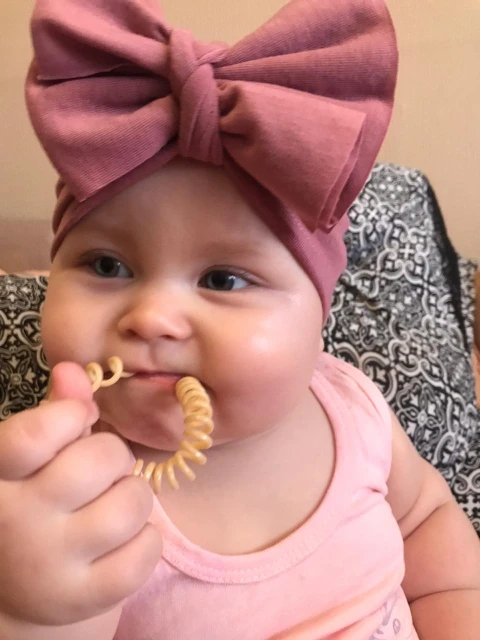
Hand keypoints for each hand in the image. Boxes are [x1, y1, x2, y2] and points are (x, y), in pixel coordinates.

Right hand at [0, 363, 161, 626]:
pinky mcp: (80, 597)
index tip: (79, 418)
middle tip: (102, 472)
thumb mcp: (34, 459)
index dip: (69, 415)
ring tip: (115, 505)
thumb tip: (73, 370)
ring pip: (131, 503)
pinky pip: (145, 550)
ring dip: (135, 497)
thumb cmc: (36, 505)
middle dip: (114, 457)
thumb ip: (53, 414)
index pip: (34, 435)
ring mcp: (47, 564)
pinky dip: (147, 540)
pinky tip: (125, 541)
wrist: (25, 588)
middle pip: (99, 460)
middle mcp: (15, 521)